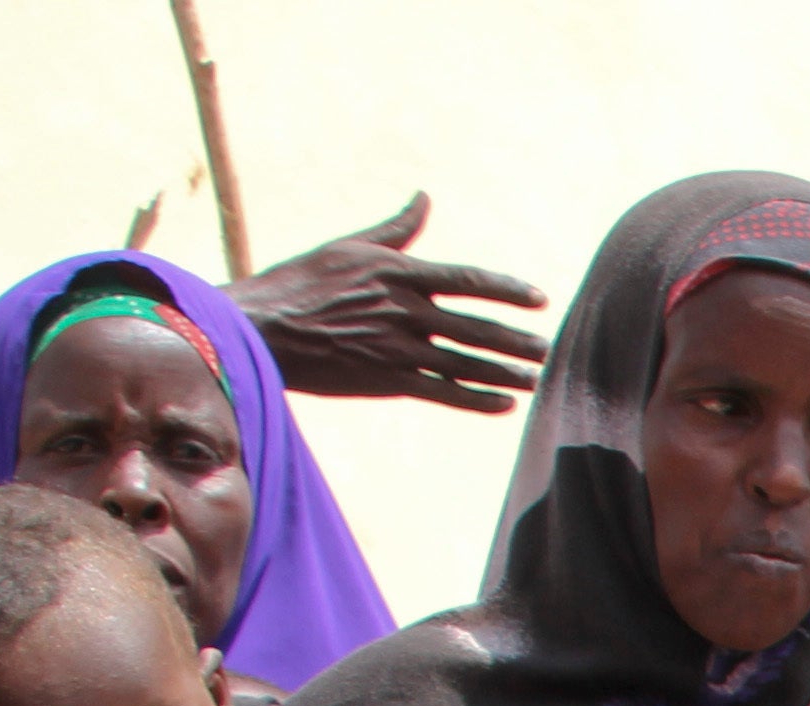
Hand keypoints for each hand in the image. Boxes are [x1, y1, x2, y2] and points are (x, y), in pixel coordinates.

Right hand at [229, 196, 550, 414]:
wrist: (258, 328)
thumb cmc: (300, 282)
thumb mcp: (348, 247)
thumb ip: (395, 230)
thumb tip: (424, 198)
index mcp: (396, 273)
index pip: (466, 278)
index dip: (506, 289)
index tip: (538, 299)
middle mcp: (402, 310)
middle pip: (475, 326)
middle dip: (517, 339)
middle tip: (550, 347)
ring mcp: (396, 348)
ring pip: (465, 362)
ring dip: (506, 372)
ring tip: (538, 379)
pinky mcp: (385, 379)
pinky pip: (441, 391)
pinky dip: (475, 399)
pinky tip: (504, 404)